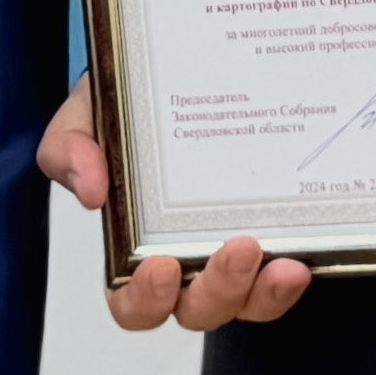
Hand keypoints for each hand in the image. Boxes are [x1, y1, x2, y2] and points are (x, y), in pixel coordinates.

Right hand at [37, 83, 314, 331]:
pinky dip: (297, 273)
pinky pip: (288, 274)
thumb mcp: (89, 114)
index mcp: (136, 247)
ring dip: (266, 293)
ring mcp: (238, 254)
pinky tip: (305, 256)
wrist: (186, 65)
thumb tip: (90, 192)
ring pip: (251, 302)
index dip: (145, 301)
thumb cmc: (133, 104)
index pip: (133, 302)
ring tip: (286, 264)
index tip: (160, 269)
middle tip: (238, 249)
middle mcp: (189, 261)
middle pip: (200, 309)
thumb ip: (69, 147)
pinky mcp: (280, 235)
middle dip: (219, 290)